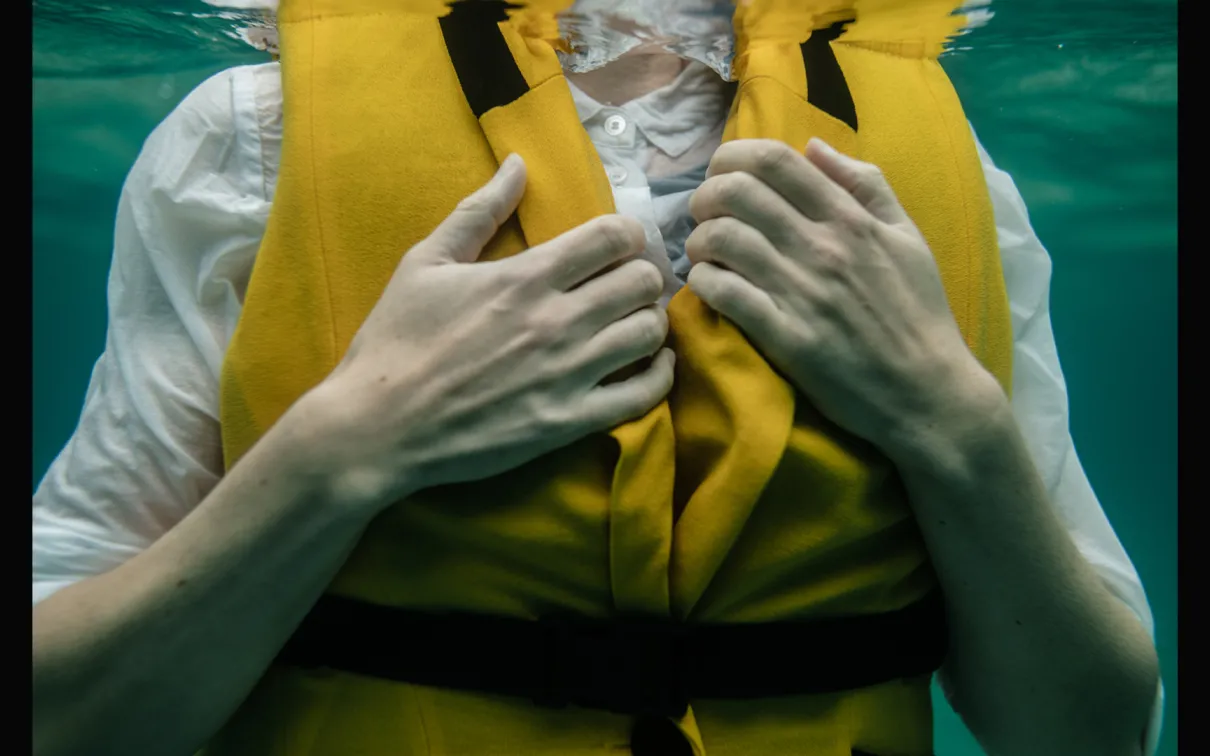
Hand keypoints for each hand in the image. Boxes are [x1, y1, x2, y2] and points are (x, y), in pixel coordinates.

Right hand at [304, 155, 674, 509]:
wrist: (377, 426)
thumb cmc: (395, 341)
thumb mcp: (425, 263)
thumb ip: (478, 211)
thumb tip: (518, 163)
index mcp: (524, 277)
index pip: (612, 236)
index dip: (627, 234)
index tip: (618, 245)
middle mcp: (555, 321)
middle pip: (642, 281)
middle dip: (642, 275)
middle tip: (627, 285)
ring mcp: (566, 374)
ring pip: (649, 332)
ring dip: (649, 321)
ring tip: (633, 323)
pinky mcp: (569, 422)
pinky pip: (644, 394)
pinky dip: (658, 375)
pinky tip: (648, 366)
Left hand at [684, 138, 1000, 458]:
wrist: (927, 390)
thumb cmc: (918, 312)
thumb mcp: (907, 236)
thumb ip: (866, 185)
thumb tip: (814, 147)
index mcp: (849, 217)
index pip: (774, 161)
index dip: (732, 156)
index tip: (722, 173)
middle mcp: (822, 246)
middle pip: (736, 192)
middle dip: (705, 195)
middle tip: (705, 214)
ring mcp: (802, 291)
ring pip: (722, 239)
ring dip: (699, 240)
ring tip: (704, 253)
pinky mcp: (785, 337)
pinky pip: (724, 293)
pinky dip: (704, 282)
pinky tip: (708, 286)